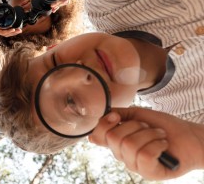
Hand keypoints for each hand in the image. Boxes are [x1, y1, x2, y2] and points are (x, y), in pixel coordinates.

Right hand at [0, 1, 22, 36]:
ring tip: (19, 30)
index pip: (2, 32)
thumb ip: (2, 10)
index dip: (9, 31)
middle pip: (6, 34)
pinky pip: (7, 31)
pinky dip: (12, 31)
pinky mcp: (1, 27)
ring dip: (14, 33)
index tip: (14, 29)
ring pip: (7, 34)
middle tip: (20, 30)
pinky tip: (16, 29)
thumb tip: (9, 9)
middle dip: (14, 33)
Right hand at [43, 0, 71, 11]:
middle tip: (52, 9)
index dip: (56, 6)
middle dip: (57, 7)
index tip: (52, 8)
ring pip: (66, 1)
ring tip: (53, 6)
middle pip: (63, 2)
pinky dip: (63, 1)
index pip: (60, 0)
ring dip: (59, 5)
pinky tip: (58, 3)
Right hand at [89, 107, 203, 179]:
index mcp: (117, 142)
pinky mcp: (148, 173)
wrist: (189, 136)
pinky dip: (157, 145)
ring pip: (130, 145)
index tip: (117, 116)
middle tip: (148, 128)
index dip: (103, 124)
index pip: (97, 136)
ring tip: (159, 136)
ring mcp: (134, 165)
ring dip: (150, 134)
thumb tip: (106, 115)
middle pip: (114, 138)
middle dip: (135, 126)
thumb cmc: (164, 126)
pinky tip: (163, 146)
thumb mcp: (138, 114)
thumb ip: (120, 114)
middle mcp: (122, 155)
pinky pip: (145, 155)